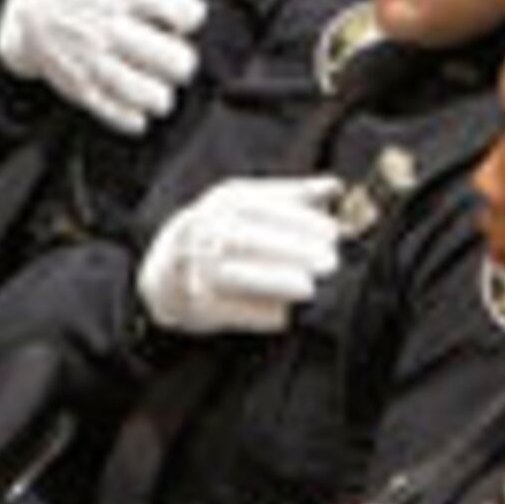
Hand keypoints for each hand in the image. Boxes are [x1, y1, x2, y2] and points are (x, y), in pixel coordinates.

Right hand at [0, 0, 207, 131]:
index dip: (191, 17)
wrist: (32, 6)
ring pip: (150, 94)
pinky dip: (133, 118)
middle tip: (174, 58)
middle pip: (175, 61)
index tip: (183, 18)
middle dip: (183, 62)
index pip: (185, 14)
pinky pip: (116, 114)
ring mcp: (94, 60)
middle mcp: (111, 28)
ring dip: (163, 94)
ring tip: (160, 84)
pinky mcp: (80, 88)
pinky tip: (140, 108)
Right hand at [136, 174, 345, 334]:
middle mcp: (204, 228)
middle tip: (329, 263)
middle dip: (290, 249)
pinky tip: (283, 318)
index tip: (332, 233)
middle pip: (245, 237)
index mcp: (226, 201)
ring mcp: (191, 264)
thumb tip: (335, 185)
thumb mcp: (253, 205)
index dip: (298, 219)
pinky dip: (252, 314)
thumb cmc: (224, 233)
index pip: (262, 205)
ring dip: (272, 280)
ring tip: (308, 288)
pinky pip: (221, 307)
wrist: (169, 266)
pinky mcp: (187, 299)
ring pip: (230, 273)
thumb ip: (294, 196)